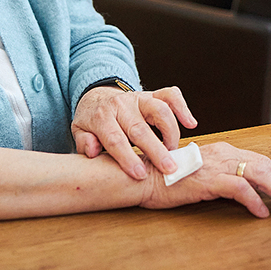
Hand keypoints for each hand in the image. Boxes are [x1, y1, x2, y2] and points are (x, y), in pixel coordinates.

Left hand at [72, 85, 197, 179]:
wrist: (97, 97)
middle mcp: (122, 105)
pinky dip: (183, 107)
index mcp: (102, 117)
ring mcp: (139, 98)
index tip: (140, 175)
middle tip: (169, 169)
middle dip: (156, 150)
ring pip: (160, 109)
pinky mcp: (153, 94)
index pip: (115, 139)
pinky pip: (171, 95)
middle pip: (141, 128)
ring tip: (174, 152)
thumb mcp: (80, 131)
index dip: (128, 158)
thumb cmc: (92, 121)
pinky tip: (191, 123)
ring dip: (171, 131)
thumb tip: (92, 152)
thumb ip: (84, 142)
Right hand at [139, 142, 270, 217]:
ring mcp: (216, 165)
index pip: (261, 161)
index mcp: (224, 151)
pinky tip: (261, 212)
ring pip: (258, 175)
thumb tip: (245, 190)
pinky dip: (254, 200)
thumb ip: (222, 176)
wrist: (144, 177)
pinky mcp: (207, 179)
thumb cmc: (169, 179)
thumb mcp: (202, 174)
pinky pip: (239, 188)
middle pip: (265, 166)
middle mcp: (223, 154)